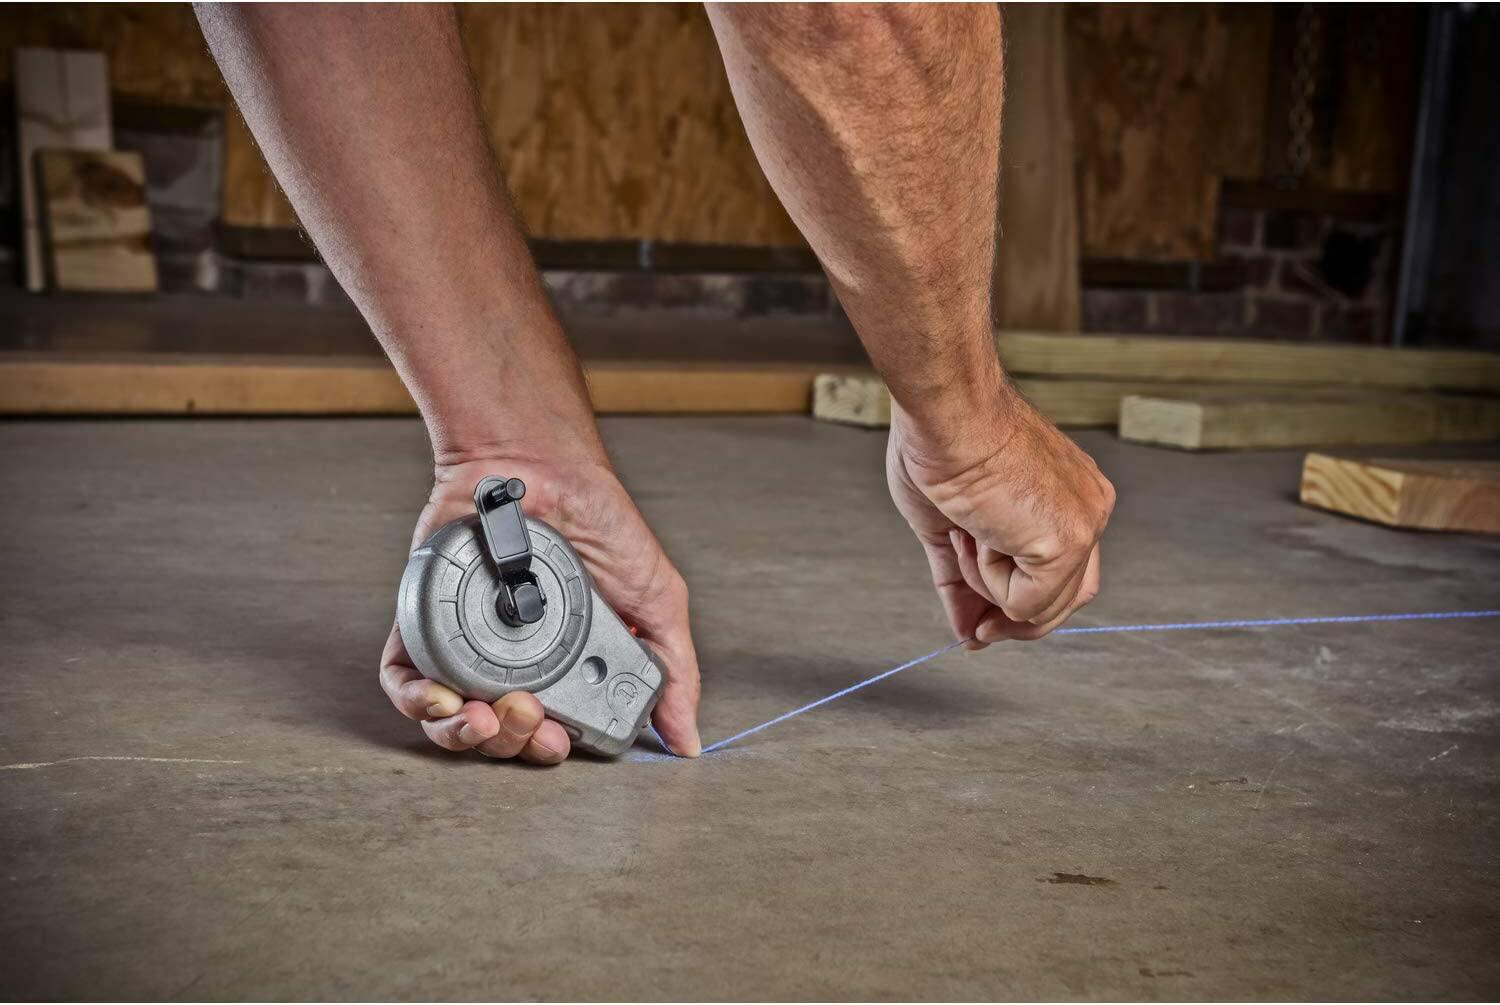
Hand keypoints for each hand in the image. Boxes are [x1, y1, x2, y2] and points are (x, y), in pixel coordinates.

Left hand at [378, 454, 701, 761]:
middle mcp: (511, 664)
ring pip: (447, 720)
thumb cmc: (602, 525)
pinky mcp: (423, 620)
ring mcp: (464, 645)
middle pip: (498, 735)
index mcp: (564, 669)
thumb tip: (687, 741)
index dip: (551, 748)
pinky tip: (440, 699)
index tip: (563, 738)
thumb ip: (674, 673)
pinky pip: (403, 679)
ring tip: (488, 718)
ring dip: (463, 735)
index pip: (550, 731)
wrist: (546, 467)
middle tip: (532, 718)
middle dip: (513, 743)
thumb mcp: (657, 602)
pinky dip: (415, 700)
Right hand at [887, 389, 1114, 646]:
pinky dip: (986, 581)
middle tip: (978, 632)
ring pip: (1043, 606)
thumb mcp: (949, 525)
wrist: (944, 412)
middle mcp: (1089, 510)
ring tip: (964, 535)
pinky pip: (1025, 604)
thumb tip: (967, 634)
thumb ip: (964, 581)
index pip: (1062, 571)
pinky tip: (973, 531)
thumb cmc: (939, 445)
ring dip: (988, 589)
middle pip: (1068, 597)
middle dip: (1016, 621)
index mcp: (1069, 496)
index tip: (980, 624)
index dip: (1019, 604)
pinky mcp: (1068, 542)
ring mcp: (1085, 526)